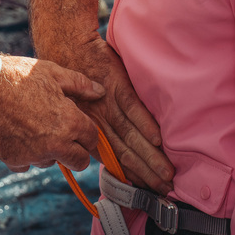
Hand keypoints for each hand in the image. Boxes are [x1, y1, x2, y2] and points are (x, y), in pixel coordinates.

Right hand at [0, 54, 104, 171]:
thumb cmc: (18, 75)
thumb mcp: (52, 72)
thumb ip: (80, 84)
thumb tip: (100, 91)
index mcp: (69, 122)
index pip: (92, 141)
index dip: (89, 135)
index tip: (81, 130)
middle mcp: (55, 144)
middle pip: (78, 162)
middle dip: (76, 152)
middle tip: (65, 137)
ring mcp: (33, 155)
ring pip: (51, 162)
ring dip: (49, 151)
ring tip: (34, 126)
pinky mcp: (13, 160)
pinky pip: (26, 164)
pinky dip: (25, 154)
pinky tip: (17, 133)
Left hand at [50, 27, 174, 192]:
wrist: (68, 44)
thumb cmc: (72, 75)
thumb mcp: (75, 106)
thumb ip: (91, 128)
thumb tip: (105, 148)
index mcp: (89, 128)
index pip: (112, 159)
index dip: (131, 175)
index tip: (148, 190)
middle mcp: (99, 120)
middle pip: (125, 152)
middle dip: (146, 173)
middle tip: (165, 189)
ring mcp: (108, 104)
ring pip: (131, 135)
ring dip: (150, 156)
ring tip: (167, 172)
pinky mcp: (117, 86)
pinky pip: (133, 109)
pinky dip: (145, 125)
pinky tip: (158, 140)